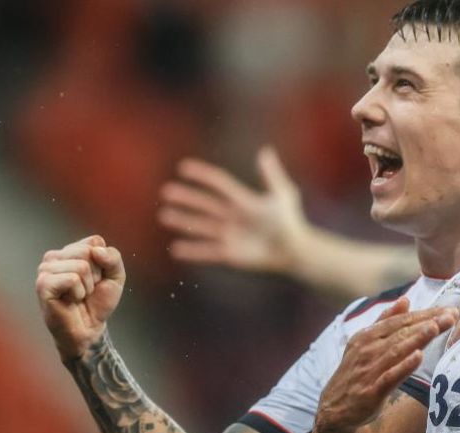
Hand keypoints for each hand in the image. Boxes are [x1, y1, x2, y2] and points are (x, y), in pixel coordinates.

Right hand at [35, 235, 125, 359]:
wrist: (89, 329)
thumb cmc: (98, 303)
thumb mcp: (115, 277)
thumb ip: (113, 258)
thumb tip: (96, 250)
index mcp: (69, 251)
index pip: (95, 241)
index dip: (104, 263)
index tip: (97, 279)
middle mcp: (54, 257)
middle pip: (88, 252)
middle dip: (96, 275)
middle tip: (87, 290)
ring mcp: (45, 270)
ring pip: (81, 265)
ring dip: (87, 286)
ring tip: (78, 296)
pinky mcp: (43, 284)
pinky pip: (72, 279)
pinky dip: (79, 292)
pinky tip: (70, 300)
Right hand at [158, 146, 311, 275]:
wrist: (295, 249)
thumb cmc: (290, 220)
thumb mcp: (283, 195)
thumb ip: (272, 175)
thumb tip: (265, 151)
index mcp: (242, 200)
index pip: (219, 183)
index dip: (202, 175)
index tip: (184, 167)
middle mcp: (231, 216)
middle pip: (205, 204)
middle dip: (186, 198)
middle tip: (166, 191)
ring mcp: (229, 234)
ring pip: (201, 226)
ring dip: (183, 221)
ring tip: (164, 215)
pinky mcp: (229, 253)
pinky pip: (207, 251)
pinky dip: (192, 251)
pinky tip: (175, 248)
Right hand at [316, 299, 456, 430]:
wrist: (336, 408)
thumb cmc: (357, 373)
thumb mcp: (365, 343)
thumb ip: (386, 321)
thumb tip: (405, 299)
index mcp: (367, 335)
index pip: (400, 321)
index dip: (424, 314)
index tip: (447, 309)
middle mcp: (367, 349)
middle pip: (402, 332)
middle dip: (428, 322)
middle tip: (451, 315)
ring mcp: (369, 369)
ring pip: (397, 350)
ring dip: (417, 338)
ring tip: (436, 327)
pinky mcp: (372, 390)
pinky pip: (391, 376)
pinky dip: (404, 366)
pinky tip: (419, 356)